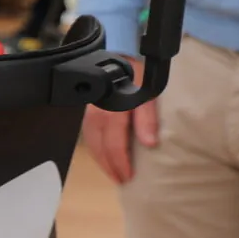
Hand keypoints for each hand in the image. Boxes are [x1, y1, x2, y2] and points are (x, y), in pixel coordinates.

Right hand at [80, 56, 157, 183]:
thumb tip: (149, 144)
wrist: (123, 57)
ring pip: (91, 141)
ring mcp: (91, 110)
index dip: (120, 163)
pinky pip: (89, 133)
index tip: (129, 177)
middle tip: (120, 180)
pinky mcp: (90, 109)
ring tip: (112, 172)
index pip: (114, 144)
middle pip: (99, 146)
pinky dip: (96, 147)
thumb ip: (148, 118)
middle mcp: (98, 112)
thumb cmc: (138, 73)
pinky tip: (104, 153)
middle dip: (109, 166)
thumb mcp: (149, 93)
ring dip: (101, 159)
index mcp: (113, 111)